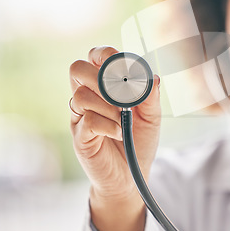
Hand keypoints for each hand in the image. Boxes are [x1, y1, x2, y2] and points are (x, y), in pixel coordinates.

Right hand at [69, 46, 160, 200]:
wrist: (131, 176)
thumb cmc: (139, 142)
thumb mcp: (151, 117)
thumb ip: (151, 97)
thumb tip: (152, 77)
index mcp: (104, 87)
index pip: (93, 57)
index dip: (104, 54)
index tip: (121, 63)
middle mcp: (88, 98)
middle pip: (77, 69)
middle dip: (100, 76)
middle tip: (120, 94)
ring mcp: (80, 117)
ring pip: (81, 95)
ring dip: (108, 106)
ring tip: (123, 119)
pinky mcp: (80, 137)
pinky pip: (86, 120)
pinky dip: (108, 125)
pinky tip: (119, 132)